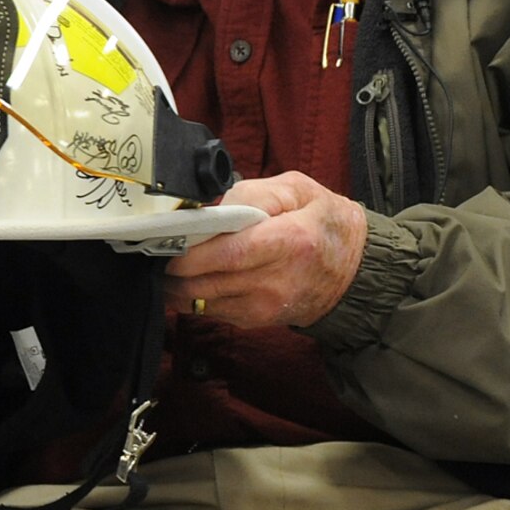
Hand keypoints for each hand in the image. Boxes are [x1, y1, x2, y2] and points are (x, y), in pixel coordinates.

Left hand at [164, 171, 366, 327]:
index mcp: (291, 241)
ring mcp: (266, 306)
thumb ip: (252, 193)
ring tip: (162, 263)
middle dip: (172, 267)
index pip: (229, 253)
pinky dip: (191, 295)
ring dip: (174, 284)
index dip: (191, 251)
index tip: (166, 239)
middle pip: (208, 280)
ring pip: (202, 300)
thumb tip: (210, 206)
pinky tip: (185, 278)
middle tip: (153, 249)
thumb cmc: (324, 222)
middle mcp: (277, 280)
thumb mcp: (297, 189)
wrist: (356, 271)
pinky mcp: (258, 320)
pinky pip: (211, 311)